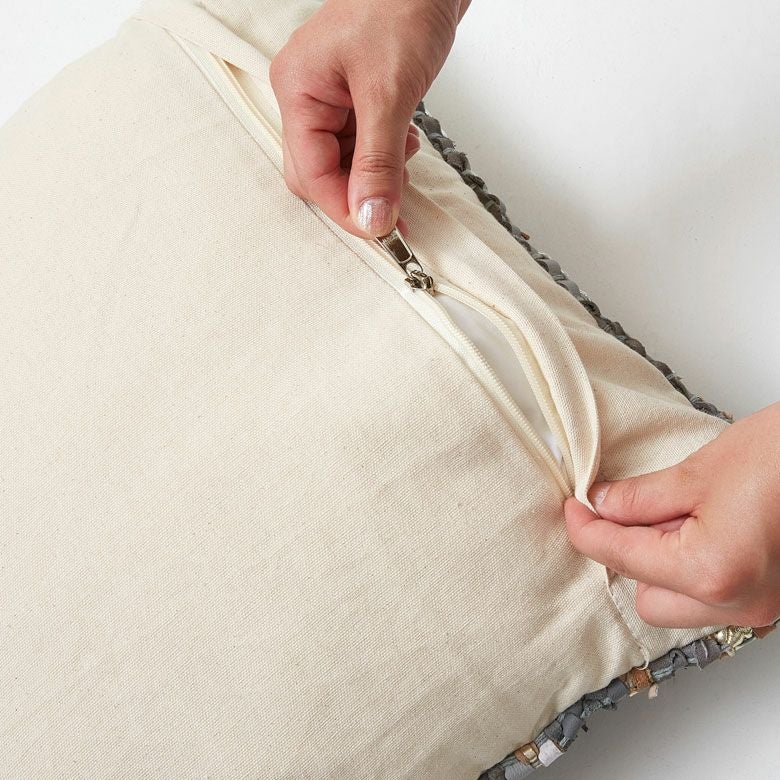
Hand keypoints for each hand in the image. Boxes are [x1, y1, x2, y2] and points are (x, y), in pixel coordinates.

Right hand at [269, 0, 469, 237]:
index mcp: (298, 90)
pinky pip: (361, 145)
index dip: (344, 208)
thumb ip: (379, 163)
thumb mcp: (390, 93)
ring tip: (405, 159)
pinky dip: (383, 156)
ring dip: (374, 175)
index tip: (380, 232)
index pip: (310, 173)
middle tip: (394, 213)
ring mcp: (330, 98)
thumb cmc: (401, 6)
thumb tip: (370, 219)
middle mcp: (306, 97)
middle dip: (357, 195)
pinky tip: (404, 142)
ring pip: (342, 164)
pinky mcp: (355, 98)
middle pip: (319, 173)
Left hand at [564, 402, 779, 628]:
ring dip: (659, 565)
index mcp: (712, 572)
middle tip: (625, 508)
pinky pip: (708, 596)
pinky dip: (690, 567)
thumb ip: (640, 498)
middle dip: (628, 555)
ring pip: (678, 604)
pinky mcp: (771, 596)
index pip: (622, 558)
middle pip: (647, 599)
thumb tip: (601, 505)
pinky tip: (695, 527)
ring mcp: (760, 606)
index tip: (572, 508)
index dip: (586, 530)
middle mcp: (738, 604)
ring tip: (673, 513)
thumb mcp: (698, 471)